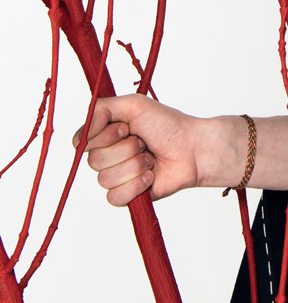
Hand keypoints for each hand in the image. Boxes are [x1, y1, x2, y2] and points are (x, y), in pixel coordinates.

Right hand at [73, 96, 202, 206]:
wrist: (192, 149)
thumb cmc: (166, 124)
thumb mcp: (134, 105)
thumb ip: (102, 109)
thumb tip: (81, 131)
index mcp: (105, 133)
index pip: (81, 141)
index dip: (102, 136)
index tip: (125, 128)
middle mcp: (107, 155)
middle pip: (94, 161)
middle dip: (126, 149)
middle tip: (144, 142)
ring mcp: (116, 176)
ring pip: (106, 180)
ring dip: (135, 165)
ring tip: (150, 158)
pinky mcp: (126, 195)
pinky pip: (115, 197)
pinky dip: (136, 185)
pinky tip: (151, 175)